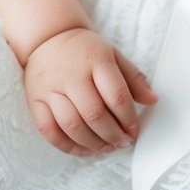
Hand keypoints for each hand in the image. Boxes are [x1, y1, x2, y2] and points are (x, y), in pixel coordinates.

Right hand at [24, 27, 158, 155]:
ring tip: (106, 148)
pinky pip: (49, 130)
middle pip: (94, 114)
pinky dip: (67, 146)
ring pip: (71, 125)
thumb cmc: (85, 51)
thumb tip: (153, 100)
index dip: (128, 119)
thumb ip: (133, 78)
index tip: (134, 130)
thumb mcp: (113, 55)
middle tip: (122, 143)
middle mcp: (72, 75)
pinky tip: (83, 150)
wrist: (48, 38)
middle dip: (112, 135)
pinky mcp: (35, 101)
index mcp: (96, 60)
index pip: (116, 95)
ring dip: (92, 143)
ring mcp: (51, 89)